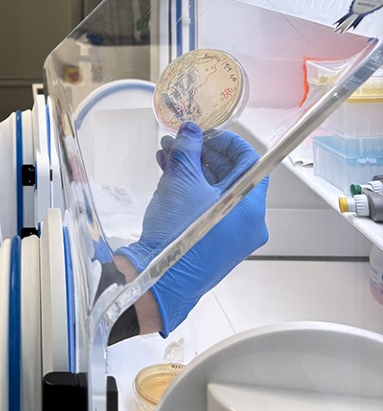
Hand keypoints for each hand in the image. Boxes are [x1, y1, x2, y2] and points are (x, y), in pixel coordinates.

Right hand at [118, 123, 267, 335]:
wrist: (160, 279)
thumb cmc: (179, 235)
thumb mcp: (182, 181)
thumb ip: (188, 149)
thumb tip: (192, 131)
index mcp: (251, 206)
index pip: (250, 161)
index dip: (226, 142)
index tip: (205, 134)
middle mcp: (246, 221)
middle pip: (230, 175)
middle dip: (202, 154)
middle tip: (180, 141)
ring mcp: (229, 234)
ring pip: (214, 191)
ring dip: (191, 169)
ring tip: (166, 154)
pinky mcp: (211, 242)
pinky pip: (206, 208)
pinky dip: (189, 190)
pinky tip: (166, 174)